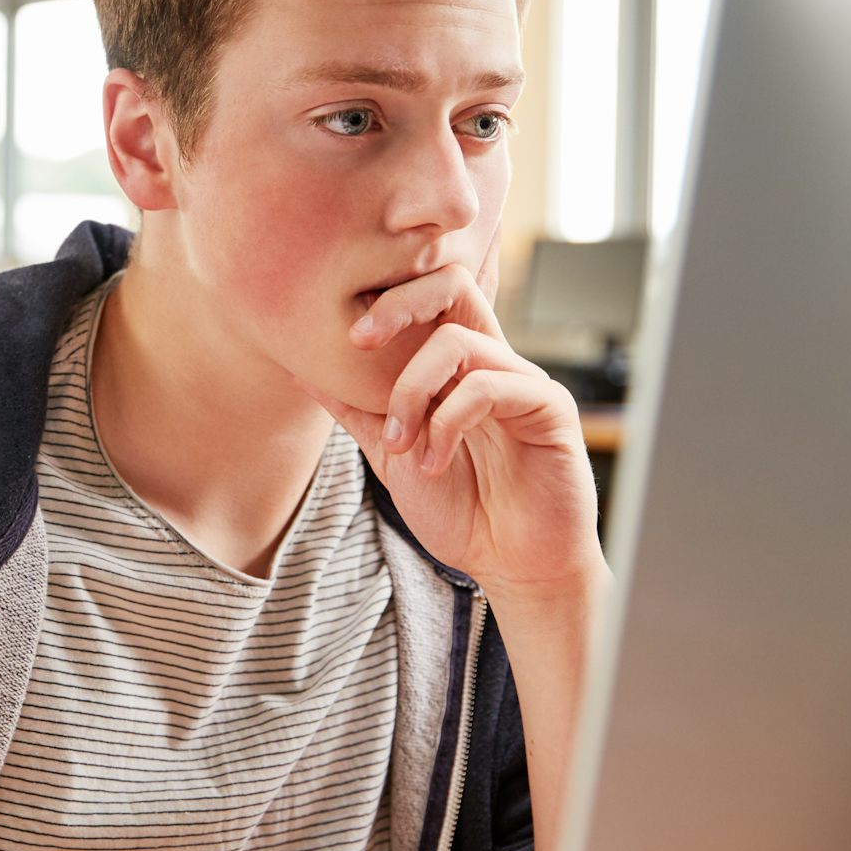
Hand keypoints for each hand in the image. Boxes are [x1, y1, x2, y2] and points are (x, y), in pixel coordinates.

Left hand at [294, 246, 604, 601]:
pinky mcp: (550, 408)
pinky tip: (433, 463)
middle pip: (452, 285)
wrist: (511, 565)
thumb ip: (355, 410)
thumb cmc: (459, 507)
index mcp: (457, 366)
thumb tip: (300, 371)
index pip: (428, 295)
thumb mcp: (390, 454)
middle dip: (397, 305)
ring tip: (398, 444)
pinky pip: (491, 386)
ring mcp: (523, 380)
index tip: (341, 334)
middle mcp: (492, 361)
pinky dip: (448, 421)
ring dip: (411, 391)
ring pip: (458, 341)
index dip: (385, 296)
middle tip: (355, 342)